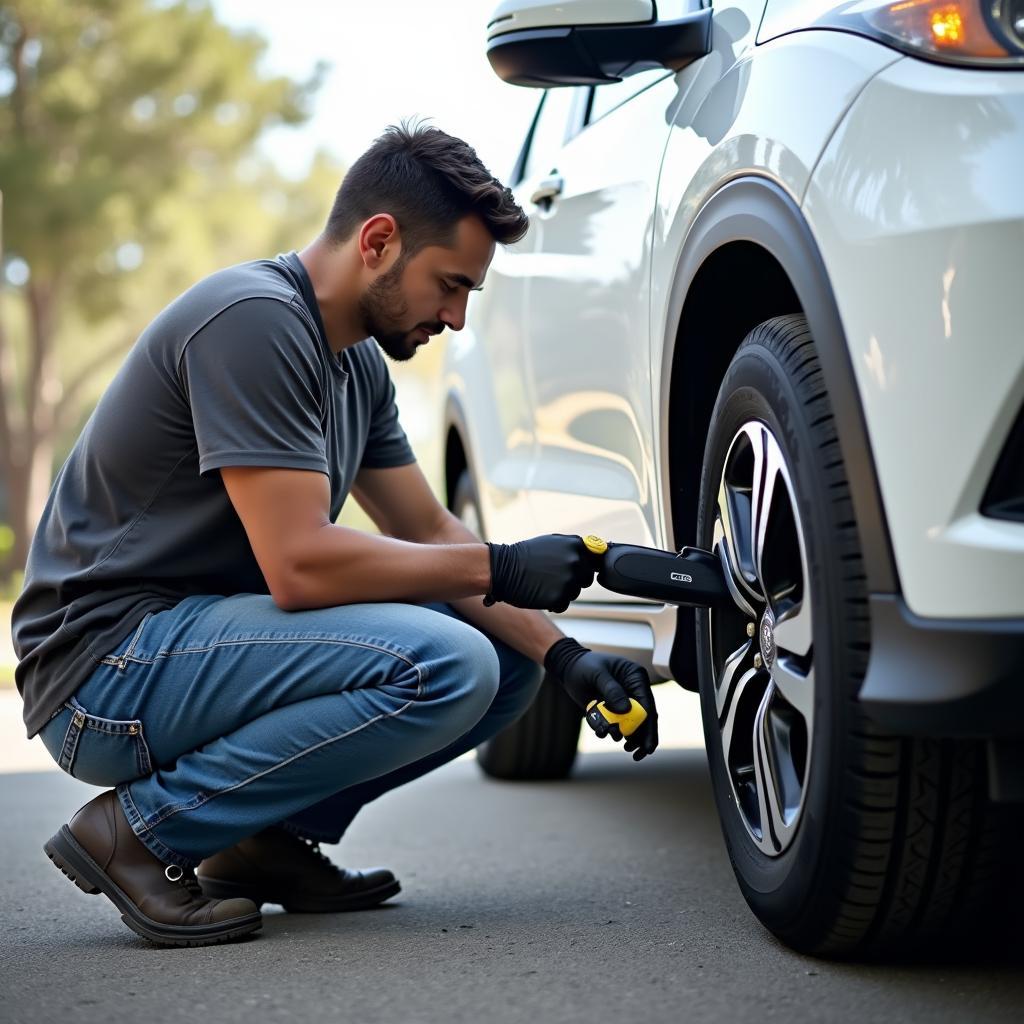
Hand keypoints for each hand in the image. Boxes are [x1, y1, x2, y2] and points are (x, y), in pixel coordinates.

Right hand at [484, 534, 598, 612]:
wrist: (503, 569)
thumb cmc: (526, 556)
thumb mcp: (553, 543)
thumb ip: (574, 548)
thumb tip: (596, 551)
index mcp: (576, 545)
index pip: (594, 560)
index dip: (583, 566)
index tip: (573, 568)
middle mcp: (576, 561)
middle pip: (586, 578)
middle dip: (573, 580)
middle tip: (552, 577)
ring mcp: (569, 580)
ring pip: (575, 592)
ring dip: (562, 591)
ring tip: (543, 583)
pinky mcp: (560, 597)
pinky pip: (564, 604)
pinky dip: (554, 602)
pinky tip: (540, 593)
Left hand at [544, 637, 657, 759]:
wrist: (569, 668)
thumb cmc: (585, 666)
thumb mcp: (597, 674)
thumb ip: (611, 690)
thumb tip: (625, 710)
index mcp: (635, 677)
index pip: (647, 704)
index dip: (649, 726)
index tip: (647, 745)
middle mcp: (634, 690)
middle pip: (644, 718)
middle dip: (641, 738)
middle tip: (637, 755)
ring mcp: (624, 701)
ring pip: (632, 725)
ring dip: (627, 737)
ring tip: (619, 743)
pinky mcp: (613, 710)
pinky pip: (616, 726)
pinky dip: (611, 732)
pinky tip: (601, 732)